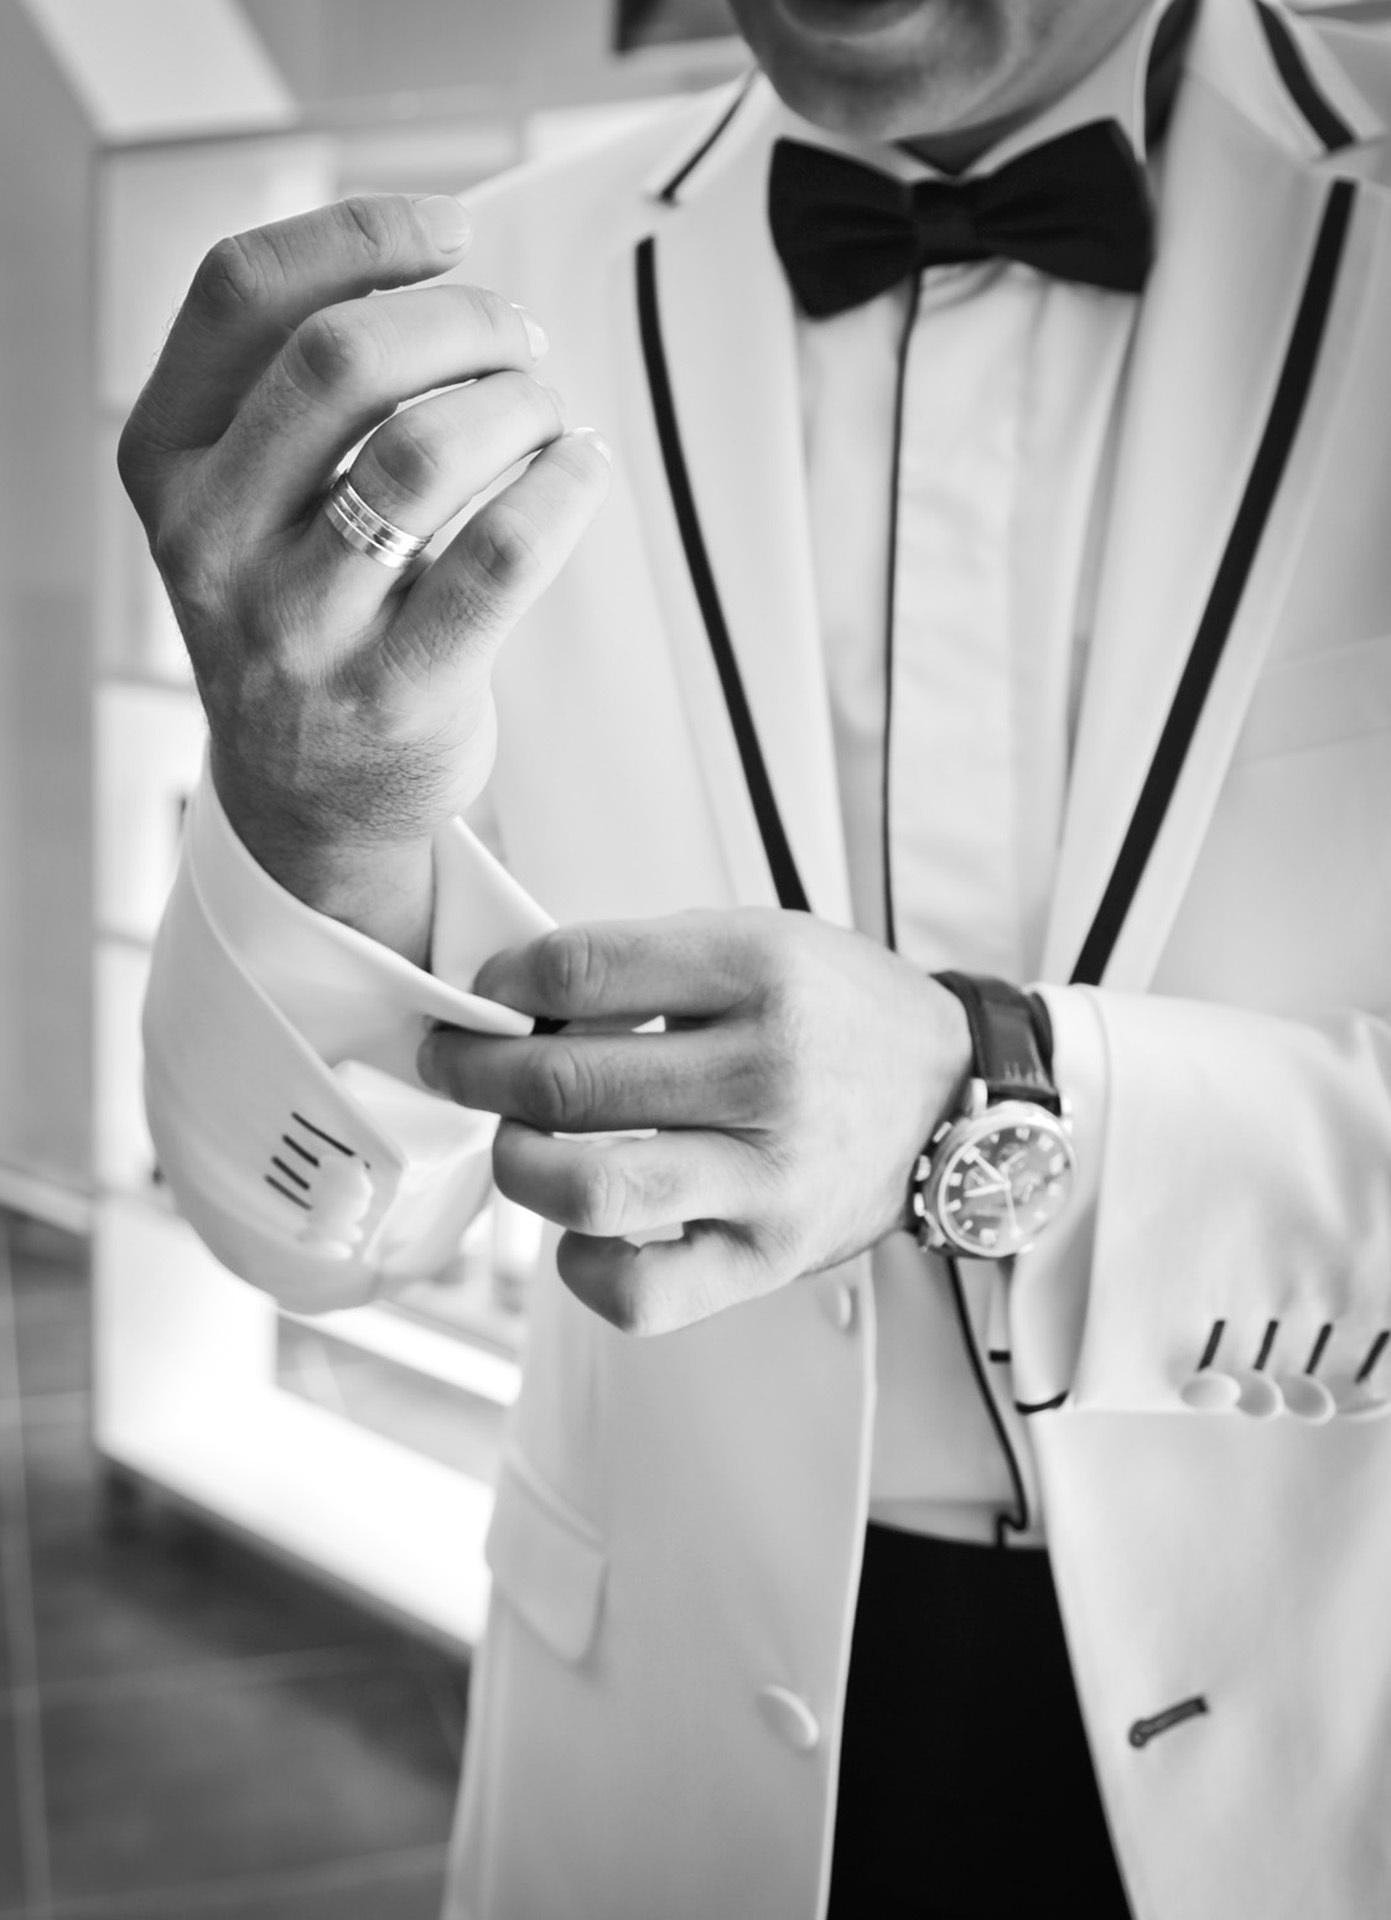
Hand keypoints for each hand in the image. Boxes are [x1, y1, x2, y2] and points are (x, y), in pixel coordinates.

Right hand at [117, 194, 611, 958]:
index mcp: (168, 461)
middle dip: (461, 319)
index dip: (359, 232)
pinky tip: (579, 469)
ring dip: (516, 400)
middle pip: (339, 357)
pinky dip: (563, 485)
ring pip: (423, 450)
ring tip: (546, 410)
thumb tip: (442, 259)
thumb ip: (299, 386)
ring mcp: (296, 626)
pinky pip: (503, 552)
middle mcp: (211, 541)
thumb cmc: (304, 610)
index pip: (240, 293)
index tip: (449, 231)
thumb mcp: (248, 497)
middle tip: (521, 338)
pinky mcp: (394, 691)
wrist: (308, 798)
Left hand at [416, 910, 971, 1333]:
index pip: (581, 970)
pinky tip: (582, 1228)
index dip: (504, 983)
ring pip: (587, 1189)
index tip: (486, 994)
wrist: (949, 1095)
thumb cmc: (834, 1014)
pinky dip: (582, 1266)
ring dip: (517, 1164)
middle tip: (456, 1063)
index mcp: (761, 972)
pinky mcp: (769, 1257)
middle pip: (564, 1081)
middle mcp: (769, 1073)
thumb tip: (512, 1004)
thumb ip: (643, 962)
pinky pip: (640, 1292)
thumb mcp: (757, 943)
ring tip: (518, 1143)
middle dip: (475, 1071)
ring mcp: (770, 1176)